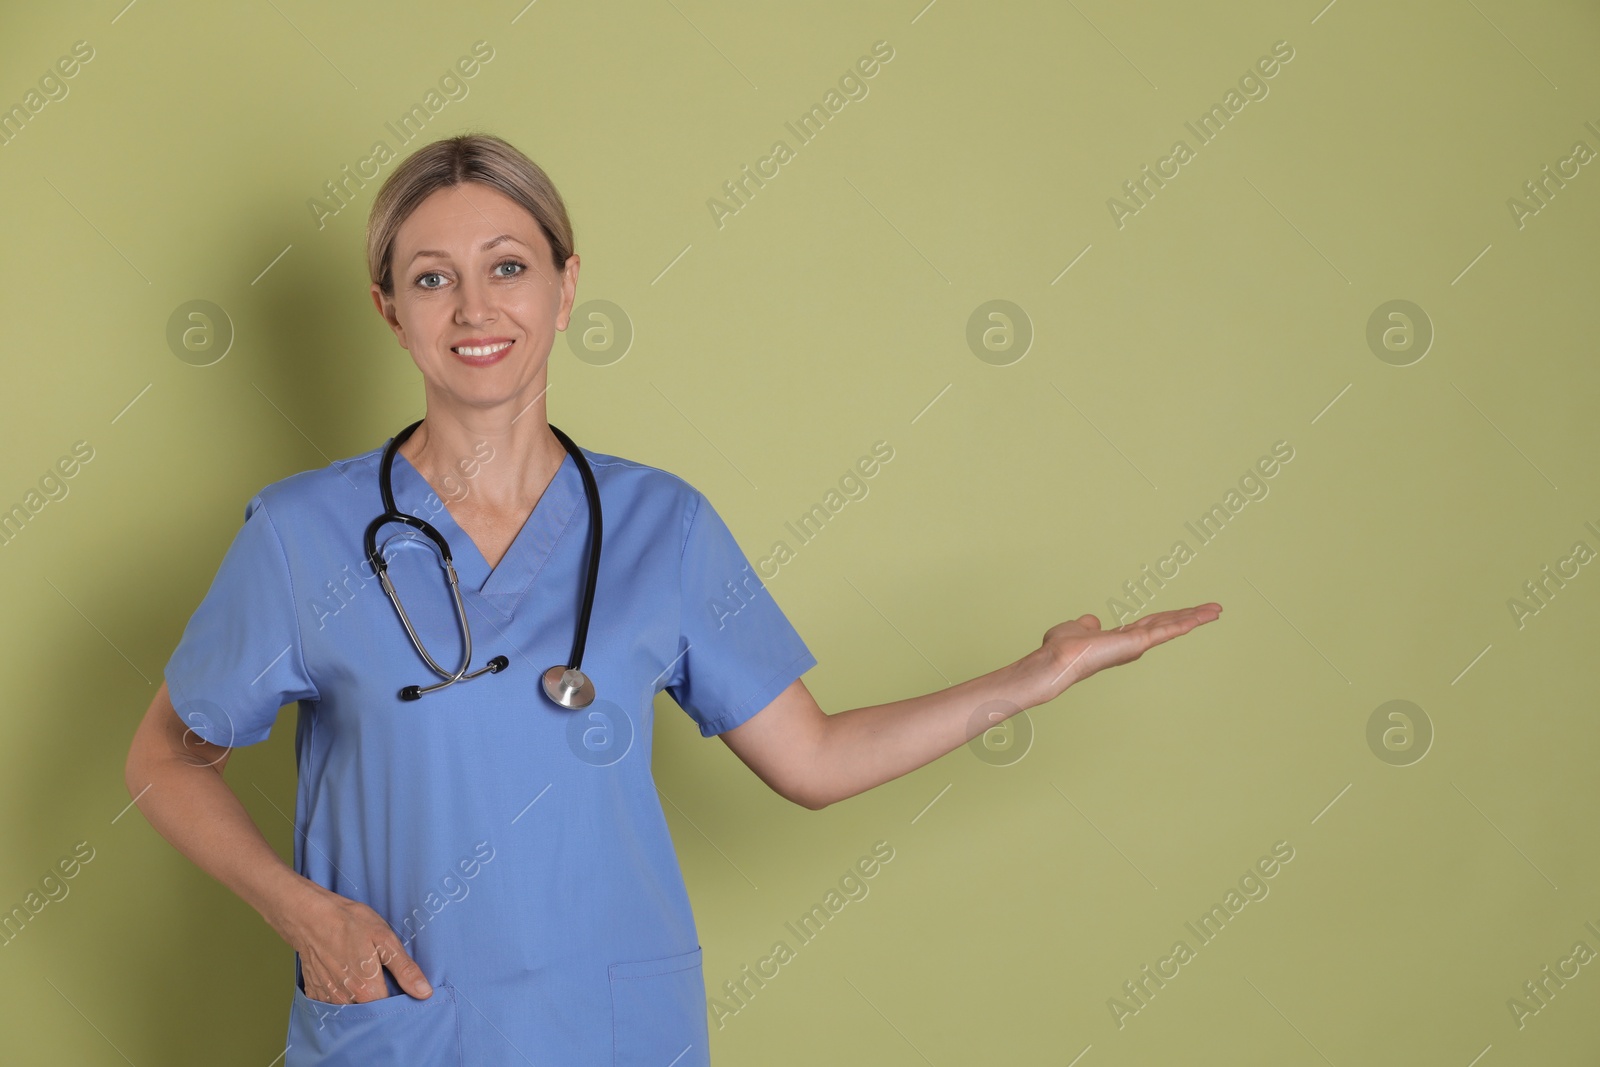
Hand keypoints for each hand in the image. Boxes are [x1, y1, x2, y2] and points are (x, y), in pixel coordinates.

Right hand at [283, 884, 431, 1004]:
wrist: (309, 916)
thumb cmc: (349, 923)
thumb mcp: (384, 939)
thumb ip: (404, 969)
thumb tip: (425, 993)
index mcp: (367, 990)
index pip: (390, 1010)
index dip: (399, 999)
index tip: (402, 988)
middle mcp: (345, 1000)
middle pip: (370, 1011)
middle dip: (379, 1001)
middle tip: (381, 976)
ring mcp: (327, 998)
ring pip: (351, 1009)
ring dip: (359, 999)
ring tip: (363, 974)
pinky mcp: (314, 992)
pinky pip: (332, 1004)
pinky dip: (341, 995)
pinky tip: (345, 976)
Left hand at [1016, 602, 1222, 706]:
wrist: (1058, 658)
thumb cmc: (1063, 648)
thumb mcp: (1078, 628)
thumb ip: (1088, 624)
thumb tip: (1093, 621)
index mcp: (1122, 639)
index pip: (1152, 624)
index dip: (1170, 617)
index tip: (1187, 612)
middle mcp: (1134, 643)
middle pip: (1168, 623)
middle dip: (1191, 615)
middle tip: (1214, 609)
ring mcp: (1138, 644)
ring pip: (1172, 626)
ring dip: (1196, 617)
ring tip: (1217, 610)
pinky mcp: (1139, 643)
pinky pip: (1167, 630)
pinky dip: (1186, 622)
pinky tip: (1203, 616)